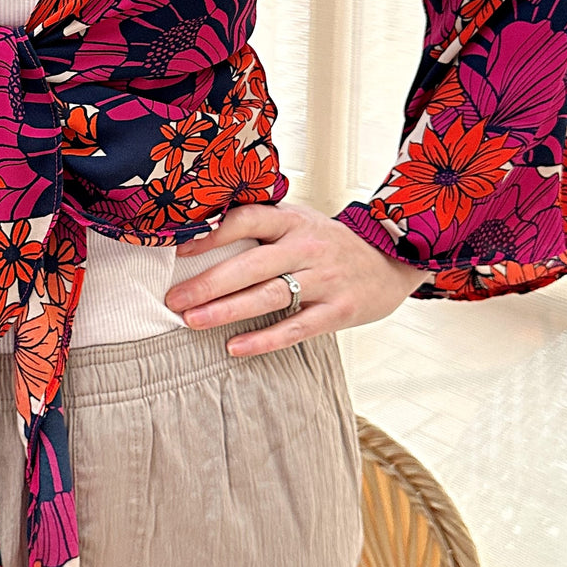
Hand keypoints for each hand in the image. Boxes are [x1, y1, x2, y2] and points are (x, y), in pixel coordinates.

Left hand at [166, 199, 430, 355]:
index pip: (247, 219)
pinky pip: (296, 328)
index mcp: (293, 220)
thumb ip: (263, 224)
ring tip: (192, 321)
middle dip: (208, 283)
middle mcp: (308, 247)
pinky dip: (264, 339)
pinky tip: (234, 347)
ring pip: (269, 296)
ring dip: (227, 311)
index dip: (212, 234)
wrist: (392, 261)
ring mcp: (325, 280)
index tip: (179, 250)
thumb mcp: (300, 221)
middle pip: (251, 264)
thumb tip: (202, 232)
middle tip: (174, 298)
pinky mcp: (339, 311)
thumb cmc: (330, 243)